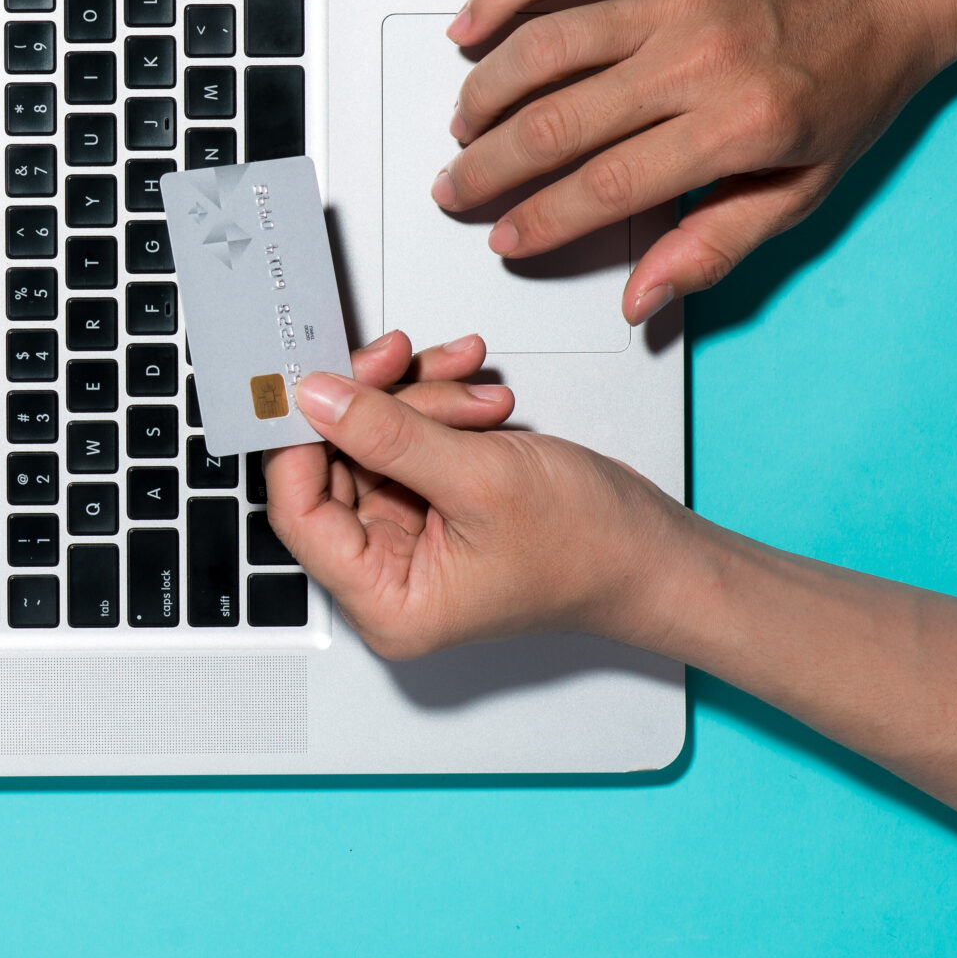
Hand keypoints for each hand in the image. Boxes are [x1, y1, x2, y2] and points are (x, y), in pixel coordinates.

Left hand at [264, 333, 690, 658]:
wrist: (656, 550)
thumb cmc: (592, 547)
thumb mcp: (479, 478)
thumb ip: (386, 435)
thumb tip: (315, 399)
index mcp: (385, 601)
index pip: (299, 512)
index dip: (300, 441)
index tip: (312, 380)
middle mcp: (387, 574)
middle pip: (334, 465)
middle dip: (375, 404)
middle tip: (398, 356)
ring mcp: (408, 536)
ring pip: (371, 441)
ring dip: (416, 398)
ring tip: (473, 390)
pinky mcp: (432, 504)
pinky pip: (406, 439)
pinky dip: (434, 405)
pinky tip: (472, 389)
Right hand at [433, 0, 950, 322]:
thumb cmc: (854, 78)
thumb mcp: (804, 187)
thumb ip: (716, 244)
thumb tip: (642, 299)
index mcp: (741, 122)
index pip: (609, 185)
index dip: (543, 220)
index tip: (506, 237)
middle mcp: (700, 54)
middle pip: (558, 122)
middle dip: (489, 168)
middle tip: (456, 189)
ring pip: (541, 48)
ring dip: (484, 94)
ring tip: (463, 128)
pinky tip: (468, 33)